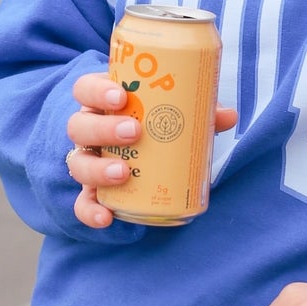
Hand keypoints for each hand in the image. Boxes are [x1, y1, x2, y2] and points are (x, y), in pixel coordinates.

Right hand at [65, 72, 237, 228]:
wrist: (140, 156)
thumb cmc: (156, 124)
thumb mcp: (172, 114)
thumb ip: (198, 112)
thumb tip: (228, 116)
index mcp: (103, 103)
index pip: (86, 88)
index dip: (97, 90)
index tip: (121, 96)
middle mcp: (89, 130)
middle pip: (79, 125)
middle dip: (103, 128)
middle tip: (134, 132)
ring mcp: (87, 161)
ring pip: (78, 163)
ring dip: (97, 169)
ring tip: (123, 173)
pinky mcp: (91, 191)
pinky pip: (82, 202)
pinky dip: (90, 211)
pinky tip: (106, 217)